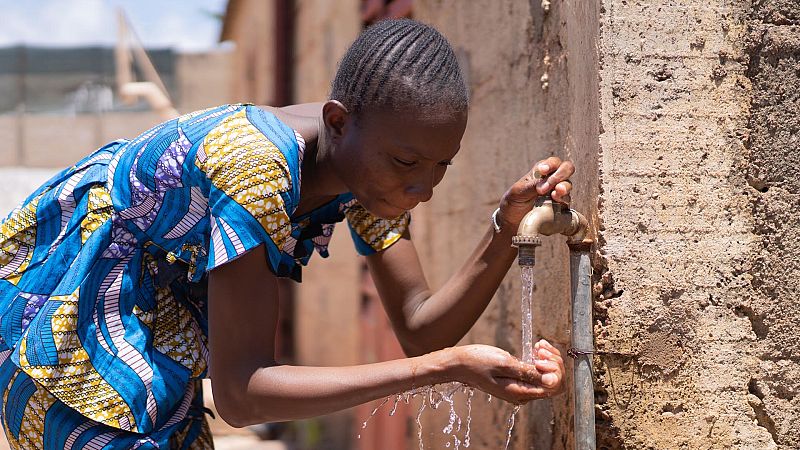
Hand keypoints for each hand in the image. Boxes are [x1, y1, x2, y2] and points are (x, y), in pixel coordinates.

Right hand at [449, 341, 564, 403]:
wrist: (458, 363)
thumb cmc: (477, 362)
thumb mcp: (504, 363)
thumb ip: (529, 372)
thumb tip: (552, 380)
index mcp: (521, 393)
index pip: (554, 387)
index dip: (554, 370)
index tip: (539, 356)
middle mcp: (523, 394)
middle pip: (554, 382)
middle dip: (553, 363)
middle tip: (539, 348)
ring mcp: (521, 388)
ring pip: (548, 376)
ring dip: (548, 359)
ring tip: (538, 346)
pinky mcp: (518, 380)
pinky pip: (538, 373)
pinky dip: (540, 360)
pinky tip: (535, 348)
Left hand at [497, 157, 574, 230]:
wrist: (512, 220)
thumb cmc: (514, 201)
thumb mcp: (519, 191)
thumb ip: (532, 185)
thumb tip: (546, 184)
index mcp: (542, 171)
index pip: (554, 162)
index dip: (551, 165)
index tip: (542, 171)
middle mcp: (552, 180)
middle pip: (567, 169)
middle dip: (561, 174)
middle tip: (550, 183)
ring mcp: (557, 193)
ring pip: (568, 185)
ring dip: (564, 187)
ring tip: (554, 193)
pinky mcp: (560, 206)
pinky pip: (567, 201)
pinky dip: (563, 199)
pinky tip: (555, 201)